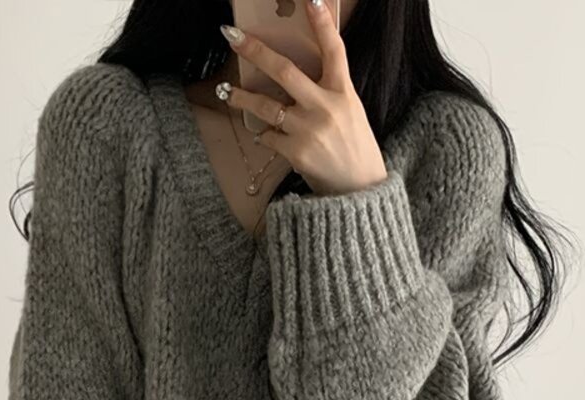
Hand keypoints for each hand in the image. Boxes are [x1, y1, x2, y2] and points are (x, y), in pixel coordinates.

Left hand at [219, 0, 387, 195]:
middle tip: (232, 36)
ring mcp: (309, 130)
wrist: (359, 192)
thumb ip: (329, 92)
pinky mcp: (296, 153)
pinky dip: (264, 134)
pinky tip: (265, 134)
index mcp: (344, 92)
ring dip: (241, 97)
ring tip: (226, 91)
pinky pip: (268, 136)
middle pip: (285, 70)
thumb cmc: (354, 148)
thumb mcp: (350, 112)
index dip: (322, 23)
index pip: (334, 50)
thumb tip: (294, 76)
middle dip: (255, 51)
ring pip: (265, 106)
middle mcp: (326, 107)